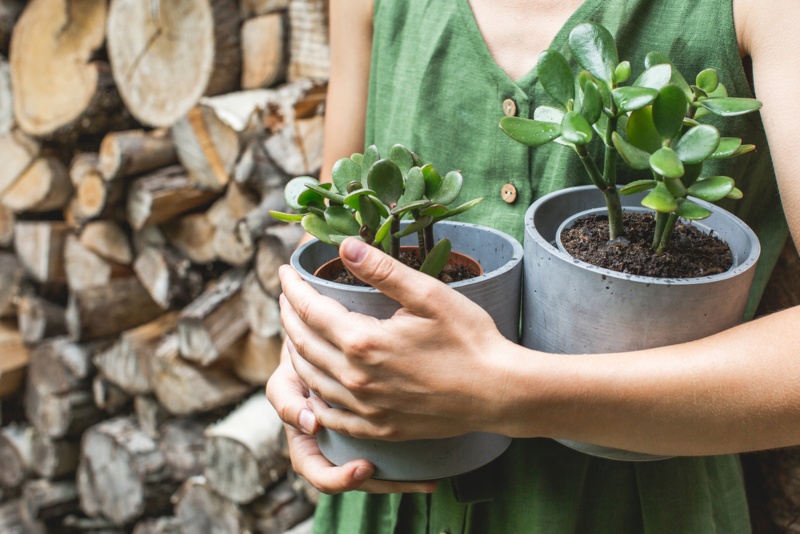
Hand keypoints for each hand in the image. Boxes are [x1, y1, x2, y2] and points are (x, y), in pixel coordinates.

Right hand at [266, 339, 436, 493]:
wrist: (319, 341)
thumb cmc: (298, 361)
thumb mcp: (286, 379)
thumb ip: (287, 400)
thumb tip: (310, 424)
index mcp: (307, 444)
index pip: (319, 474)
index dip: (339, 478)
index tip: (364, 468)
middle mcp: (332, 448)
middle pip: (356, 481)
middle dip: (385, 486)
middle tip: (413, 482)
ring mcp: (353, 442)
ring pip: (377, 474)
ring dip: (402, 482)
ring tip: (429, 482)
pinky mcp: (374, 431)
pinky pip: (390, 456)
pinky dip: (409, 465)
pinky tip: (433, 468)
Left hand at [279, 237, 514, 442]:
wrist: (498, 392)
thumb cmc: (469, 340)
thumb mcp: (429, 295)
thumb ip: (383, 270)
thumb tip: (345, 246)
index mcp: (363, 343)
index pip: (310, 310)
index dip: (293, 288)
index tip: (285, 272)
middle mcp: (356, 379)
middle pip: (303, 344)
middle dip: (288, 316)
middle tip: (285, 297)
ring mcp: (365, 409)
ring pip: (311, 379)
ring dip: (294, 351)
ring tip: (292, 332)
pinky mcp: (378, 428)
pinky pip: (330, 416)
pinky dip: (312, 397)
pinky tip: (310, 387)